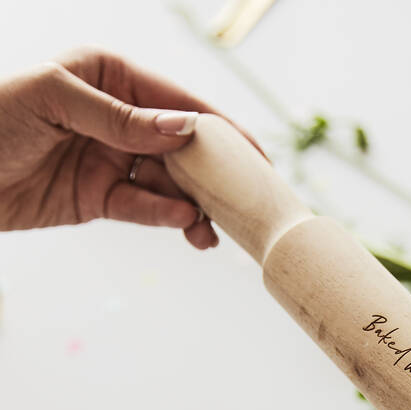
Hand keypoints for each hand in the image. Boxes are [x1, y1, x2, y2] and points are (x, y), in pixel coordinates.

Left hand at [0, 49, 263, 248]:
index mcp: (110, 77)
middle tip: (246, 202)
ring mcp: (111, 159)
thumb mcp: (52, 100)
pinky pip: (143, 207)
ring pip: (169, 184)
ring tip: (212, 230)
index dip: (221, 130)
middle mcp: (117, 117)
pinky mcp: (100, 197)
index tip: (256, 158)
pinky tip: (185, 226)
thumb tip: (184, 128)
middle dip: (215, 176)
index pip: (178, 103)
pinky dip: (166, 217)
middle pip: (183, 148)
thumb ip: (120, 117)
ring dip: (196, 207)